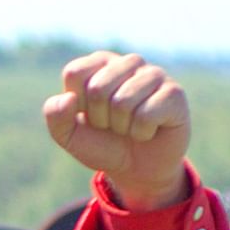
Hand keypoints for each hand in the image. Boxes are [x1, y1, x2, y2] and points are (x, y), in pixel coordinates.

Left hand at [43, 51, 189, 209]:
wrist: (136, 167)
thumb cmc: (102, 144)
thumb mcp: (69, 136)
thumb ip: (56, 117)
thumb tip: (67, 98)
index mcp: (100, 64)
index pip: (75, 73)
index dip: (76, 104)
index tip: (88, 114)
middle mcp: (128, 62)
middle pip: (97, 88)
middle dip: (99, 118)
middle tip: (112, 124)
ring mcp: (154, 74)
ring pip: (122, 101)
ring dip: (121, 126)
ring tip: (129, 126)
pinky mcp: (174, 93)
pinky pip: (146, 115)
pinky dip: (141, 132)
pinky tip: (149, 130)